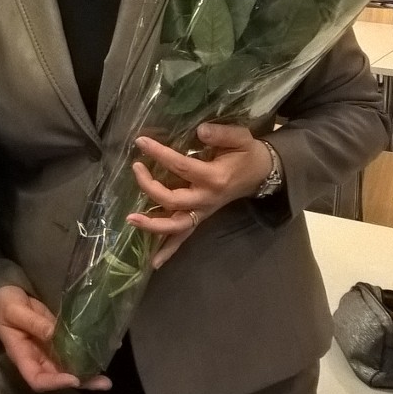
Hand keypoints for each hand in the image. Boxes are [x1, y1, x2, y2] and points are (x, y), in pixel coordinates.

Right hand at [0, 285, 111, 393]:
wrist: (5, 296)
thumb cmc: (4, 304)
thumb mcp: (14, 311)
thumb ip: (34, 323)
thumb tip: (55, 333)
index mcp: (21, 355)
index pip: (37, 379)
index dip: (55, 383)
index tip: (74, 379)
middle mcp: (37, 359)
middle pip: (57, 378)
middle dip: (80, 382)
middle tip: (103, 383)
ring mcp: (47, 351)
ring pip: (68, 368)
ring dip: (87, 373)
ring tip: (106, 377)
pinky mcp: (56, 341)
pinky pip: (71, 352)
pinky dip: (86, 355)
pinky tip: (103, 352)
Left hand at [125, 123, 273, 267]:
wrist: (260, 174)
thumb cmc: (247, 154)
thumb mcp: (240, 137)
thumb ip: (221, 133)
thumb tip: (200, 130)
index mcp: (214, 177)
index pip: (181, 166)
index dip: (159, 154)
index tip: (141, 142)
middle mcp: (206, 199)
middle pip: (173, 200)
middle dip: (150, 187)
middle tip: (136, 168)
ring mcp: (203, 212)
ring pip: (176, 225)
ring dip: (152, 225)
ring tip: (131, 219)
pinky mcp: (201, 218)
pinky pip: (184, 237)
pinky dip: (169, 250)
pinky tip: (154, 263)